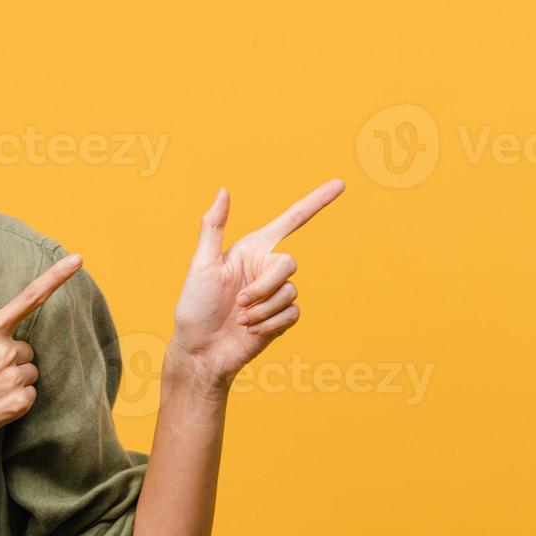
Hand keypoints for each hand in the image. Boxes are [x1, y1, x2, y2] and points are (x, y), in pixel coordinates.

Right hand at [0, 252, 83, 460]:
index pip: (30, 297)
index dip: (57, 276)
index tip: (78, 260)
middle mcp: (5, 352)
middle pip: (26, 347)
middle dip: (10, 356)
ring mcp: (13, 379)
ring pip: (30, 370)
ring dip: (14, 377)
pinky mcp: (17, 405)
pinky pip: (30, 394)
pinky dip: (16, 398)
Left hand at [171, 179, 345, 389]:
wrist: (202, 352)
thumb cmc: (195, 307)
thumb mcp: (201, 265)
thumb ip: (213, 227)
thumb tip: (224, 190)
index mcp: (252, 249)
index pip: (291, 220)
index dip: (316, 202)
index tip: (340, 184)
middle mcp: (266, 268)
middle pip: (289, 264)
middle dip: (265, 286)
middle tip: (240, 302)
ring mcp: (275, 294)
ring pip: (290, 292)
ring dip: (263, 309)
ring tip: (240, 320)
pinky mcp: (282, 318)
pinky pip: (292, 313)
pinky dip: (271, 324)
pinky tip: (251, 331)